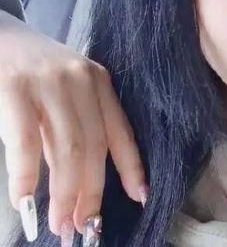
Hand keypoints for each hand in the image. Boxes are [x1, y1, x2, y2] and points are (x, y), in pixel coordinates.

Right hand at [0, 10, 147, 238]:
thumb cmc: (33, 70)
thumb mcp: (65, 93)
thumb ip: (75, 127)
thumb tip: (82, 182)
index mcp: (99, 81)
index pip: (121, 130)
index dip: (131, 166)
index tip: (140, 196)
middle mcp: (81, 79)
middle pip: (95, 145)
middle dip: (91, 192)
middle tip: (82, 227)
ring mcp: (49, 81)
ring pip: (67, 147)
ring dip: (64, 192)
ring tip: (59, 223)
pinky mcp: (14, 85)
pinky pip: (25, 141)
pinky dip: (26, 176)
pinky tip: (25, 201)